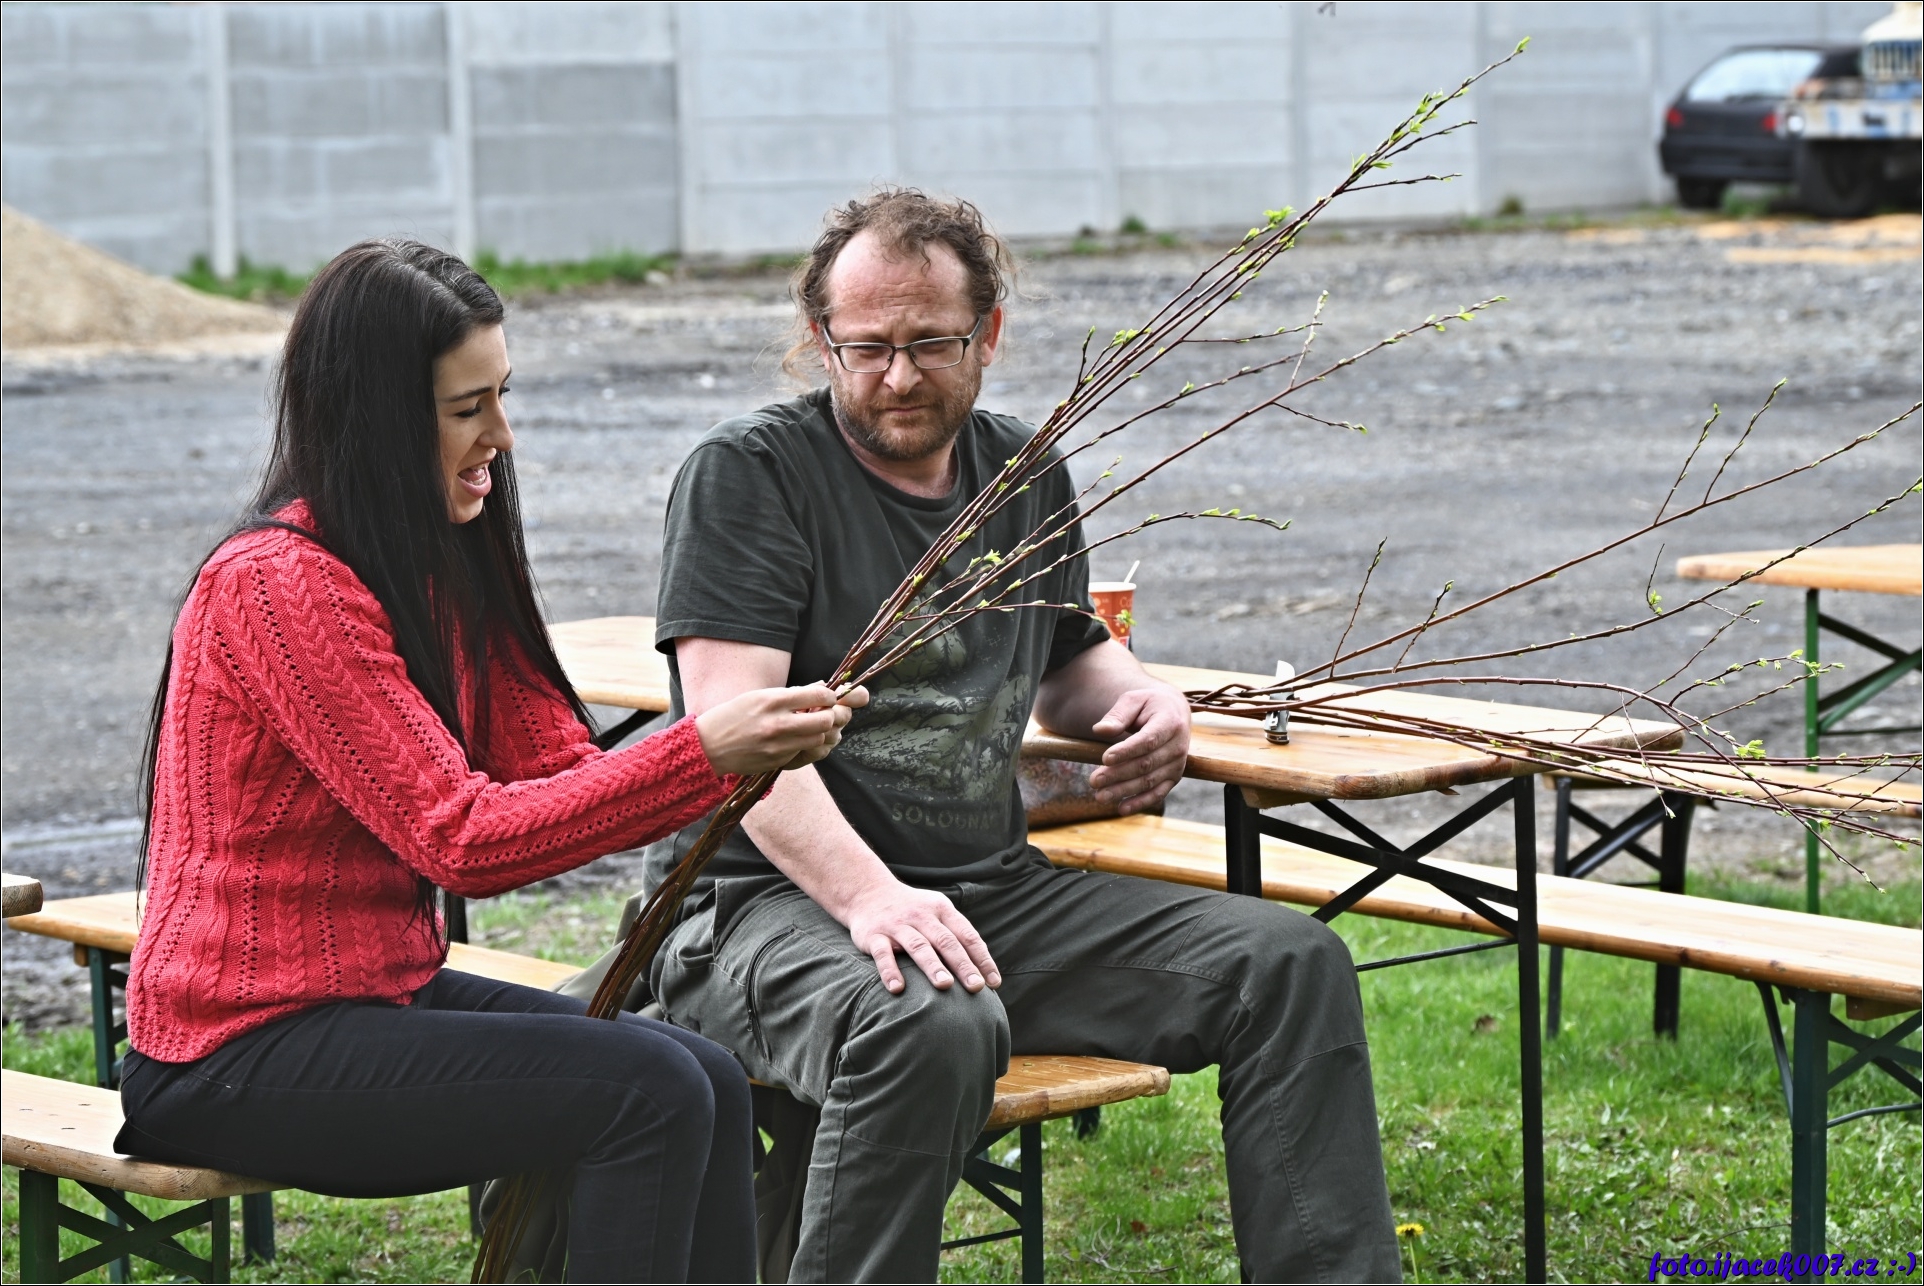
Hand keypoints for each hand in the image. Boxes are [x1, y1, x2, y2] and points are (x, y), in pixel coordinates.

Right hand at [695, 684, 868, 775]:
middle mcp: (777, 723)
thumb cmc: (733, 716)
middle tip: (824, 713)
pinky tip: (795, 740)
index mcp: (772, 700)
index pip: (818, 695)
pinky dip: (804, 745)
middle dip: (830, 715)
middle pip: (825, 720)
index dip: (829, 696)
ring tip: (810, 727)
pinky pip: (803, 752)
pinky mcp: (777, 762)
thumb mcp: (758, 696)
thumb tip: (822, 685)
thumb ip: (791, 693)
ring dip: (819, 732)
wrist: (708, 746)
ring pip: (818, 739)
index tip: (827, 697)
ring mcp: (778, 745)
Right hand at [843, 878, 1000, 994]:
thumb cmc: (912, 911)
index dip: (982, 959)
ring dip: (932, 966)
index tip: (993, 982)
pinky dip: (890, 971)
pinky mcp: (874, 936)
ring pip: (918, 946)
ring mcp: (897, 925)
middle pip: (946, 941)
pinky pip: (883, 954)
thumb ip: (956, 936)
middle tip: (976, 987)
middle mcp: (921, 916)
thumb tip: (984, 971)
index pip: (967, 935)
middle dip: (962, 965)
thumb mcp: (936, 913)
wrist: (868, 892)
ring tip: (945, 985)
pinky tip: (897, 989)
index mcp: (942, 910)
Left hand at [1088, 686, 1189, 812]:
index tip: (1105, 758)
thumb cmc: (1148, 705)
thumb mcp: (1133, 700)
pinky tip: (1121, 808)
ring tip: (1100, 796)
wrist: (1173, 712)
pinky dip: (1140, 802)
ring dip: (1124, 791)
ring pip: (1149, 781)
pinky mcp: (1173, 778)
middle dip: (1118, 774)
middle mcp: (1178, 745)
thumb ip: (1117, 715)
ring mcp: (1177, 764)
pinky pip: (1158, 793)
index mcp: (1170, 722)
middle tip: (1094, 780)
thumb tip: (1099, 730)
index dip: (1126, 751)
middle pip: (1146, 764)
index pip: (1148, 740)